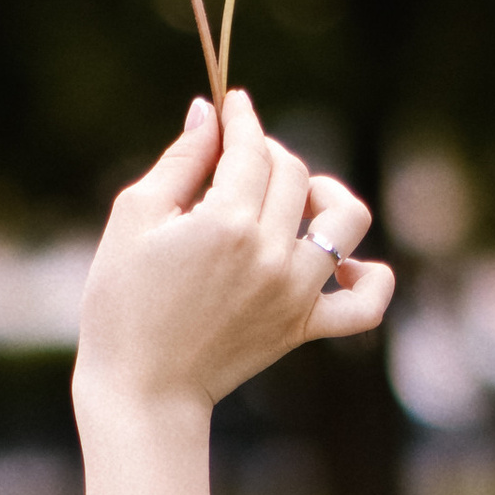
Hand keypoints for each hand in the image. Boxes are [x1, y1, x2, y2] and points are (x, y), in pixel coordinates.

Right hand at [73, 90, 390, 416]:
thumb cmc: (122, 304)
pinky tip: (346, 262)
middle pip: (294, 174)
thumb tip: (208, 112)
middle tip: (235, 160)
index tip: (233, 105)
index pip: (251, 148)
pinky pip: (366, 303)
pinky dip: (371, 277)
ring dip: (326, 195)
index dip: (242, 118)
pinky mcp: (304, 328)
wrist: (143, 390)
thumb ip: (179, 160)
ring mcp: (295, 293)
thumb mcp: (134, 218)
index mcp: (226, 222)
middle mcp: (271, 254)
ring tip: (297, 199)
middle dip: (267, 153)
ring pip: (345, 220)